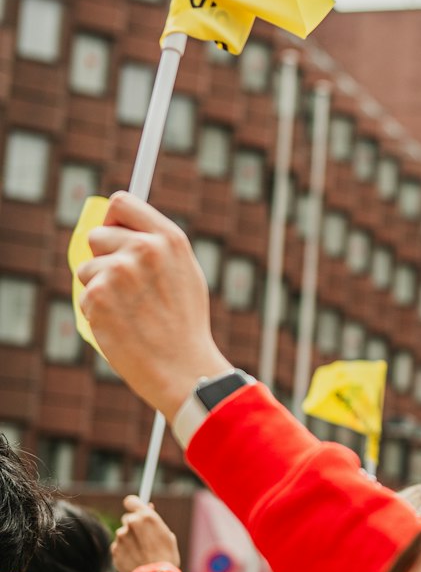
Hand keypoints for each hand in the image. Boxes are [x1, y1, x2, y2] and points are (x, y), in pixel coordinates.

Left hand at [76, 192, 230, 420]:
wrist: (182, 368)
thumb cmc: (184, 325)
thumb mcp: (186, 274)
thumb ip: (157, 247)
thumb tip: (122, 229)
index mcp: (168, 238)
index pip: (122, 203)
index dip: (113, 218)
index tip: (113, 234)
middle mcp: (143, 248)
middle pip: (98, 235)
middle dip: (104, 258)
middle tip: (125, 287)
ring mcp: (117, 272)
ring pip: (87, 269)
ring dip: (99, 288)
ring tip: (129, 312)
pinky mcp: (97, 296)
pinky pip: (84, 296)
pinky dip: (96, 312)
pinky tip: (121, 326)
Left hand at [113, 496, 181, 571]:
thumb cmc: (165, 557)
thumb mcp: (167, 535)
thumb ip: (154, 521)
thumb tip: (148, 508)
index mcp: (146, 517)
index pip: (131, 501)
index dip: (133, 506)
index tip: (136, 511)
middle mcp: (131, 524)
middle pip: (127, 519)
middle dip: (134, 526)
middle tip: (144, 538)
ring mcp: (120, 537)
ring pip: (123, 535)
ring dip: (129, 541)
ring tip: (141, 553)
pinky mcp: (114, 550)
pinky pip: (119, 547)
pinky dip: (124, 551)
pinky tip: (134, 560)